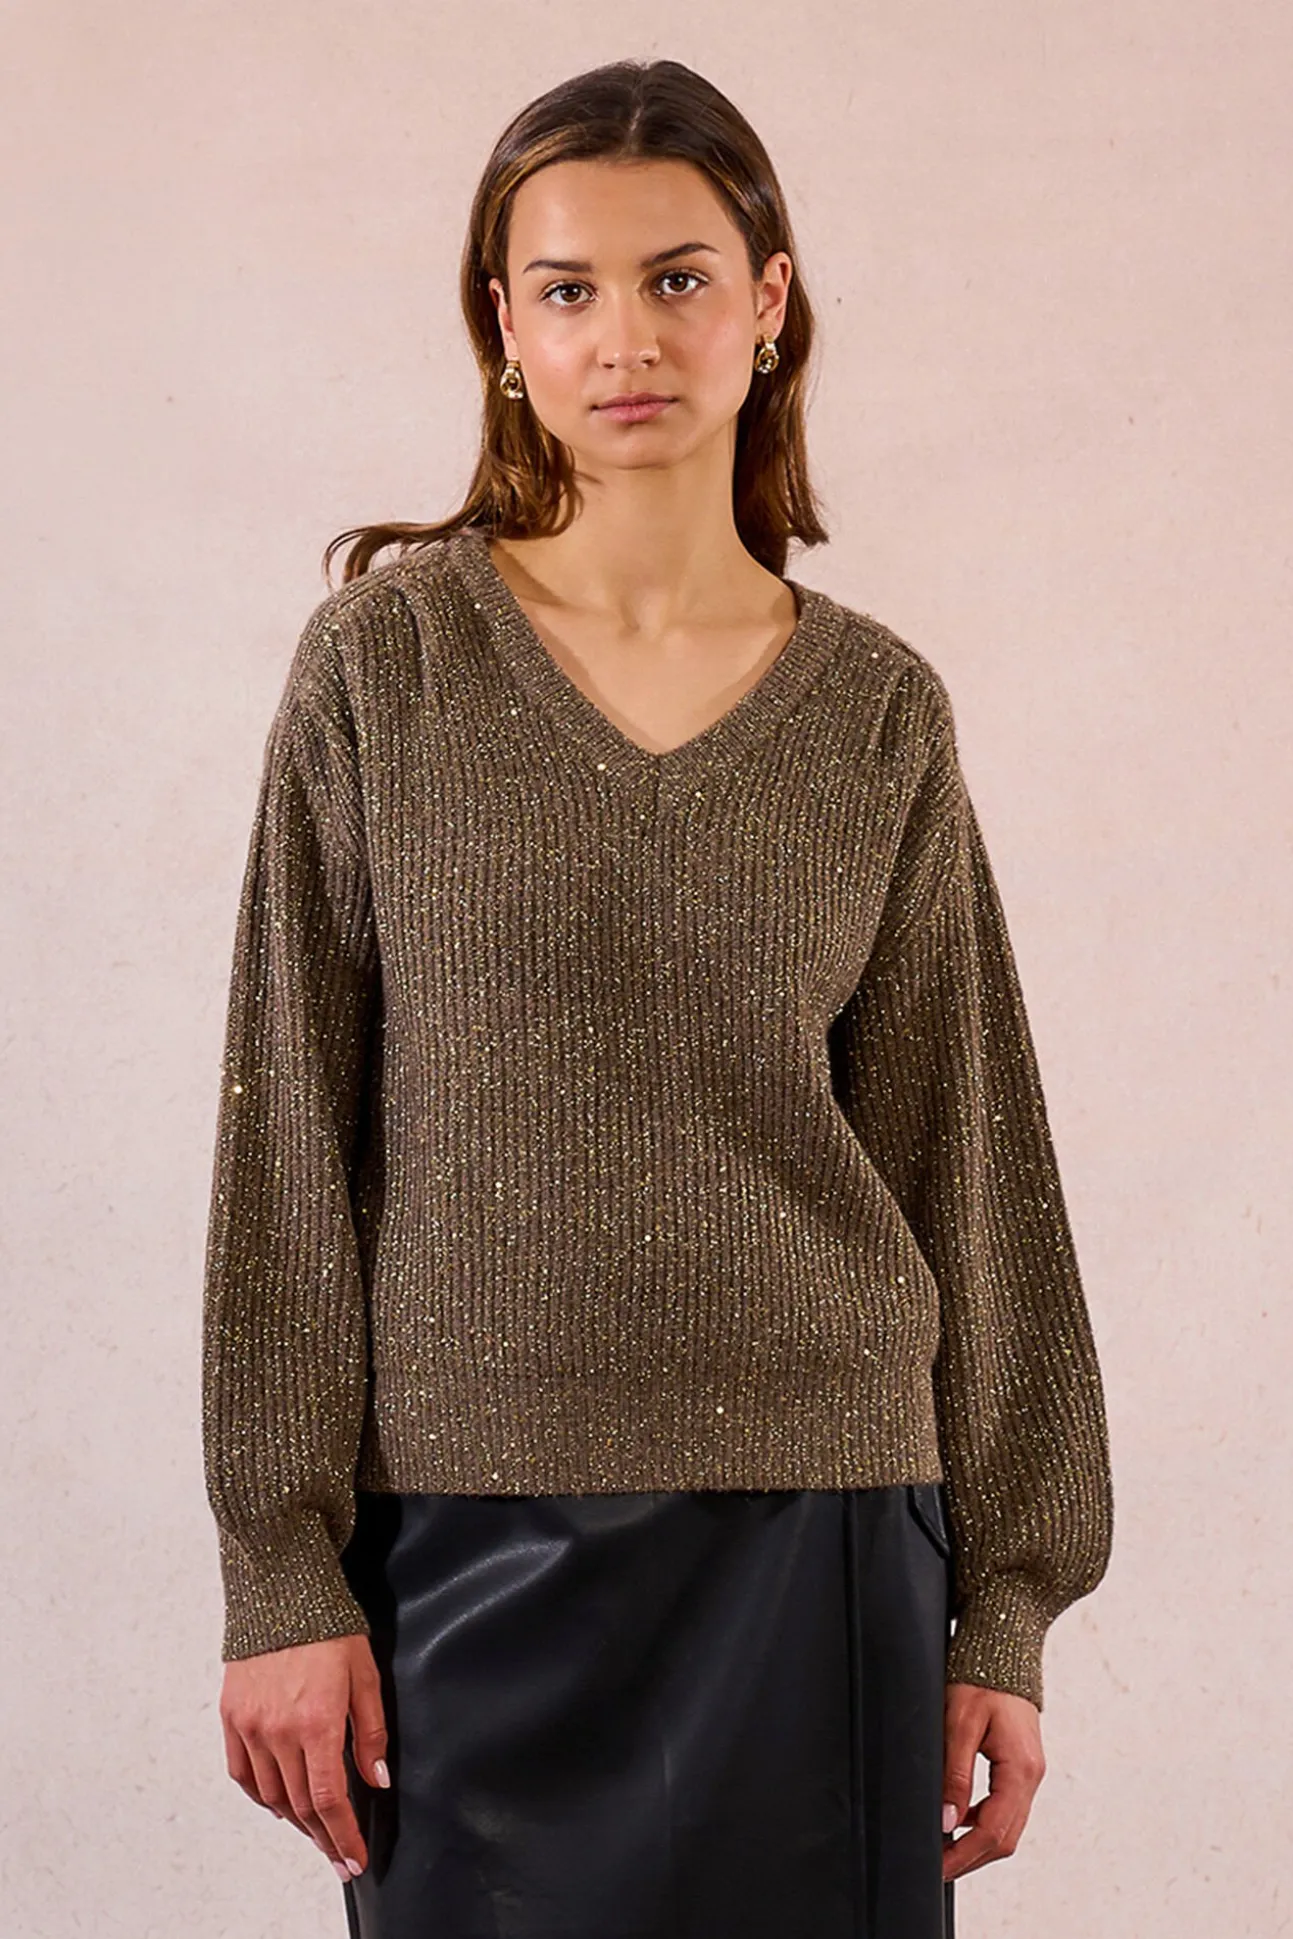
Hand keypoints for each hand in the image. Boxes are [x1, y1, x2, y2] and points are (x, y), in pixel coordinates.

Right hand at [219, 1633, 389, 1882]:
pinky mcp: (231, 1716)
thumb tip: (376, 1779)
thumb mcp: (364, 1675)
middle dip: (323, 1836)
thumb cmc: (329, 1629)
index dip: (342, 1835)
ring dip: (294, 1819)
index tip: (352, 1859)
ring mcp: (250, 1725)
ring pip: (271, 1794)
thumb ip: (370, 1732)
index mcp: (316, 1721)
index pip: (328, 1798)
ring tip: (315, 1830)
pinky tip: (277, 1803)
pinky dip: (261, 1795)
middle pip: (300, 1804)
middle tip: (338, 1855)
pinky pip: (242, 1772)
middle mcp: (278, 1731)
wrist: (281, 1591)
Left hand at [941, 1681, 1045, 1881]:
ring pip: (1008, 1826)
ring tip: (945, 1847)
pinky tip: (960, 1817)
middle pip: (1006, 1838)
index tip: (938, 1867)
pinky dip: (984, 1821)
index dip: (964, 1856)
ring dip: (977, 1842)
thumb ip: (955, 1774)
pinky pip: (1006, 1807)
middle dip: (971, 1857)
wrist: (1004, 1646)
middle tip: (938, 1866)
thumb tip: (947, 1820)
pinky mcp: (1022, 1766)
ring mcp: (1030, 1772)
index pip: (995, 1832)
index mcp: (1021, 1769)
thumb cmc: (982, 1676)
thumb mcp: (959, 1723)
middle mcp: (1032, 1776)